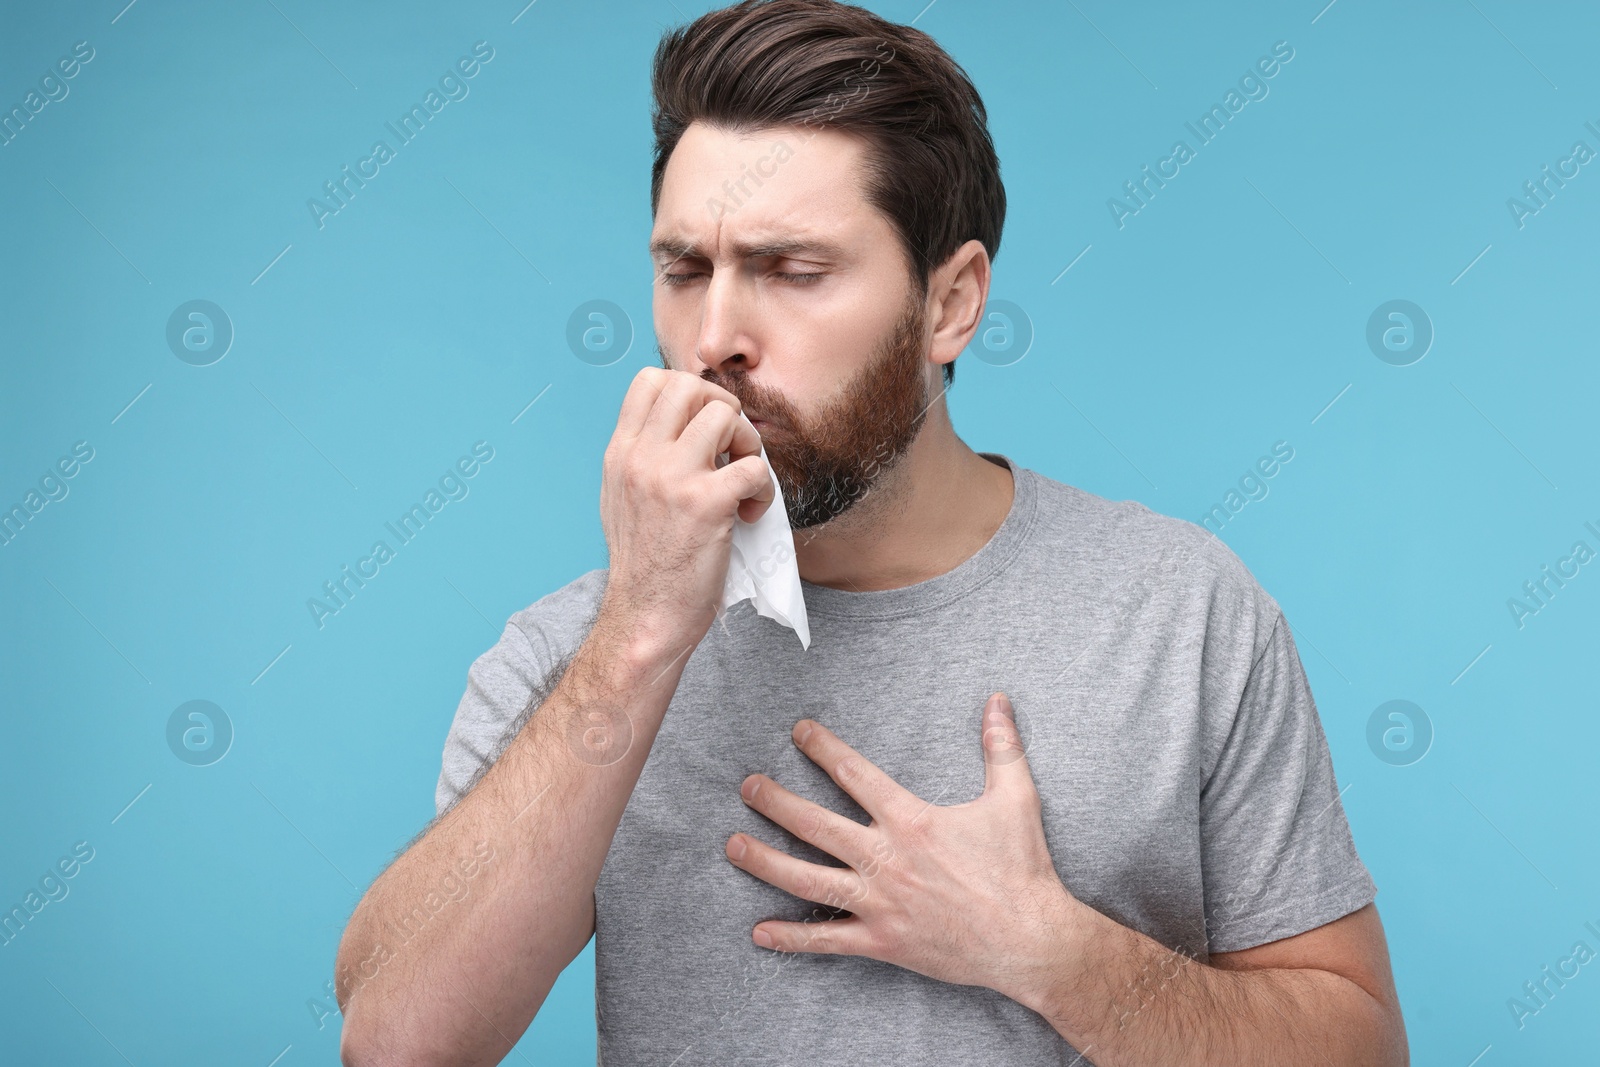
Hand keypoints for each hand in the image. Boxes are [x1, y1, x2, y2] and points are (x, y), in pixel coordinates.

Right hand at [597, 367, 774, 659]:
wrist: (645, 617)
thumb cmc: (644, 564)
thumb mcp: (622, 497)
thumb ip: (643, 457)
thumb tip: (678, 423)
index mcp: (621, 453)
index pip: (651, 380)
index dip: (690, 392)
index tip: (703, 428)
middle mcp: (642, 458)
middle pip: (692, 387)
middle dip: (723, 410)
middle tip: (731, 450)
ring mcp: (672, 478)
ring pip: (727, 416)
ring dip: (749, 445)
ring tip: (742, 480)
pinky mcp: (706, 504)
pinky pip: (754, 467)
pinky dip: (763, 489)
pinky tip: (749, 513)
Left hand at [724, 693, 1087, 1003]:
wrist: (1032, 940)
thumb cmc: (1023, 869)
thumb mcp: (1015, 799)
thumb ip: (1001, 747)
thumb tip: (999, 700)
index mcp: (911, 821)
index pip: (855, 776)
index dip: (823, 749)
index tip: (798, 732)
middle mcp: (887, 859)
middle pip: (816, 824)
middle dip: (775, 802)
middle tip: (747, 786)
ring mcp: (880, 903)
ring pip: (808, 880)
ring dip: (765, 862)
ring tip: (732, 846)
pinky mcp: (883, 941)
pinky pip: (828, 940)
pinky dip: (792, 938)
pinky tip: (760, 933)